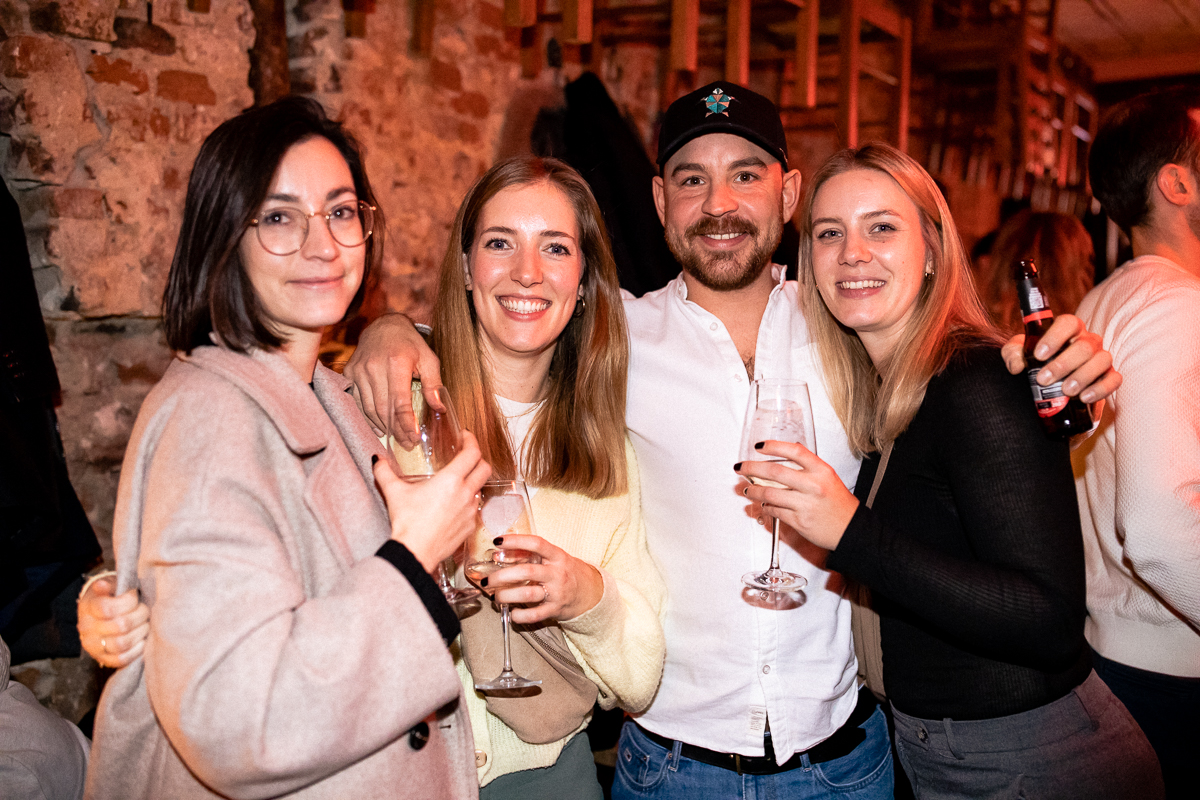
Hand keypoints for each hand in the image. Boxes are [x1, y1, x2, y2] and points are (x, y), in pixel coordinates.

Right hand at [77, 575, 149, 667]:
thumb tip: (101, 585)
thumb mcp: (109, 586)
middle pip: (121, 626)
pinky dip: (136, 650)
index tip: (135, 596)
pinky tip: (142, 639)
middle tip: (145, 610)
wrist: (99, 617)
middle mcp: (88, 629)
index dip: (129, 601)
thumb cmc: (110, 597)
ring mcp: (95, 646)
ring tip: (145, 624)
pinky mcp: (104, 659)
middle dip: (140, 616)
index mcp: (89, 608)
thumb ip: (108, 584)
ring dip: (141, 632)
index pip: (109, 608)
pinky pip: (122, 659)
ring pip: (122, 643)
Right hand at [344, 313, 443, 442]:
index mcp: (396, 362)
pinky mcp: (350, 373)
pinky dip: (368, 417)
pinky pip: (358, 402)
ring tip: (396, 437)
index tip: (414, 437)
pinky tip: (380, 427)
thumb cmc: (409, 343)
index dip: (406, 423)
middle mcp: (374, 367)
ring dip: (383, 426)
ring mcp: (359, 370)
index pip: (400, 401)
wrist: (384, 325)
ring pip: (370, 408)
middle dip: (397, 430)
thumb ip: (433, 383)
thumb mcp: (429, 358)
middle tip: (408, 443)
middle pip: (384, 409)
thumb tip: (439, 408)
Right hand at [373, 431, 490, 571]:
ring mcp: (470, 511)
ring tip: (457, 483)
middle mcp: (465, 493)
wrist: (415, 552)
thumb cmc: (407, 522)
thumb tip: (377, 460)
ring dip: (472, 483)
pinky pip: (474, 510)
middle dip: (478, 459)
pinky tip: (453, 507)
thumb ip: (384, 472)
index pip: (473, 453)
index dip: (472, 441)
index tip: (465, 437)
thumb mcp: (393, 492)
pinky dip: (467, 504)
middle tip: (467, 456)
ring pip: (480, 490)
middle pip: (485, 469)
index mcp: (450, 480)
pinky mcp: (470, 527)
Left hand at [484, 534, 603, 624]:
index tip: (498, 540)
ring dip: (507, 596)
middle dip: (503, 576)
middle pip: (527, 571)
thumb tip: (500, 553)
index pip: (536, 544)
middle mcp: (557, 573)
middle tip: (488, 580)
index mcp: (557, 556)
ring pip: (528, 594)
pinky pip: (535, 615)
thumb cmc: (567, 572)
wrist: (590, 593)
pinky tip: (511, 613)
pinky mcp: (555, 610)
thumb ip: (531, 555)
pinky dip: (520, 616)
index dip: (516, 541)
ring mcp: (557, 592)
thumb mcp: (554, 558)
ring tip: (496, 596)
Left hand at [735, 441, 859, 550]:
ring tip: (748, 489)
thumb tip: (785, 453)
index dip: (774, 446)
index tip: (759, 446)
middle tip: (740, 467)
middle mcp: (813, 485)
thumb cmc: (839, 503)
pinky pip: (775, 511)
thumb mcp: (828, 477)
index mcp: (822, 471)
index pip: (795, 451)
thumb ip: (808, 466)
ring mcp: (805, 504)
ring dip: (754, 490)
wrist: (851, 529)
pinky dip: (766, 506)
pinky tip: (763, 503)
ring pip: (770, 493)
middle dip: (751, 468)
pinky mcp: (800, 521)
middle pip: (775, 472)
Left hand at [1001, 314, 1121, 403]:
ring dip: (1083, 376)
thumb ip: (1012, 354)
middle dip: (1063, 364)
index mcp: (1068, 331)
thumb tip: (1018, 365)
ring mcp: (1101, 358)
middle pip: (1084, 346)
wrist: (1050, 391)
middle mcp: (1088, 341)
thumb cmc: (1035, 366)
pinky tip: (1084, 397)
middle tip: (1043, 379)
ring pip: (1102, 360)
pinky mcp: (1109, 377)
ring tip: (1066, 390)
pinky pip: (1114, 379)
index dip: (1054, 337)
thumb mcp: (1018, 356)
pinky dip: (1101, 388)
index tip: (1039, 355)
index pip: (1068, 323)